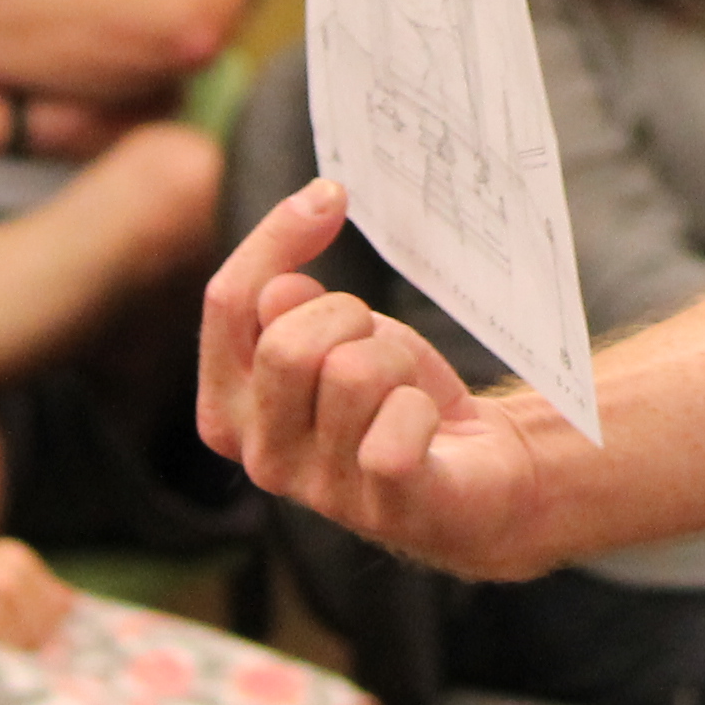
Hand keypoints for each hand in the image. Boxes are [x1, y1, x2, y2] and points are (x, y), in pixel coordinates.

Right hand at [199, 180, 558, 573]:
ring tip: (405, 390)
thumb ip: (285, 299)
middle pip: (288, 340)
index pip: (228, 303)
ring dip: (396, 362)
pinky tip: (428, 427)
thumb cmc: (391, 391)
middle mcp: (262, 458)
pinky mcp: (386, 507)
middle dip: (349, 315)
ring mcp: (321, 491)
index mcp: (229, 409)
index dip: (278, 238)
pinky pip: (392, 434)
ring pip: (350, 374)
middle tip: (377, 340)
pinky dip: (422, 410)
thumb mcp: (334, 327)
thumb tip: (283, 282)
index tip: (330, 197)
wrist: (477, 464)